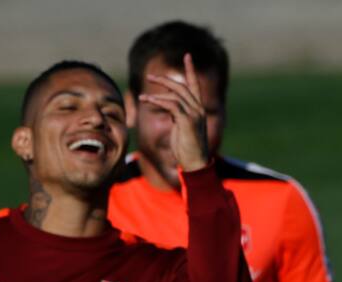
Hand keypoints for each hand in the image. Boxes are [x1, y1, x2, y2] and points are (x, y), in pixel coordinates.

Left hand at [139, 53, 210, 172]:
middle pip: (182, 86)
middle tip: (150, 76)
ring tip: (143, 96)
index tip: (188, 56)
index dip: (191, 70)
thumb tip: (166, 105)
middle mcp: (198, 109)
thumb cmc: (187, 149)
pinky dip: (157, 100)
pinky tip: (146, 100)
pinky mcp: (187, 120)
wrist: (195, 164)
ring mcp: (194, 114)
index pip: (195, 85)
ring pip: (175, 94)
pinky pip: (171, 104)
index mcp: (198, 109)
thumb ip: (177, 114)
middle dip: (165, 80)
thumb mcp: (181, 127)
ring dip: (157, 92)